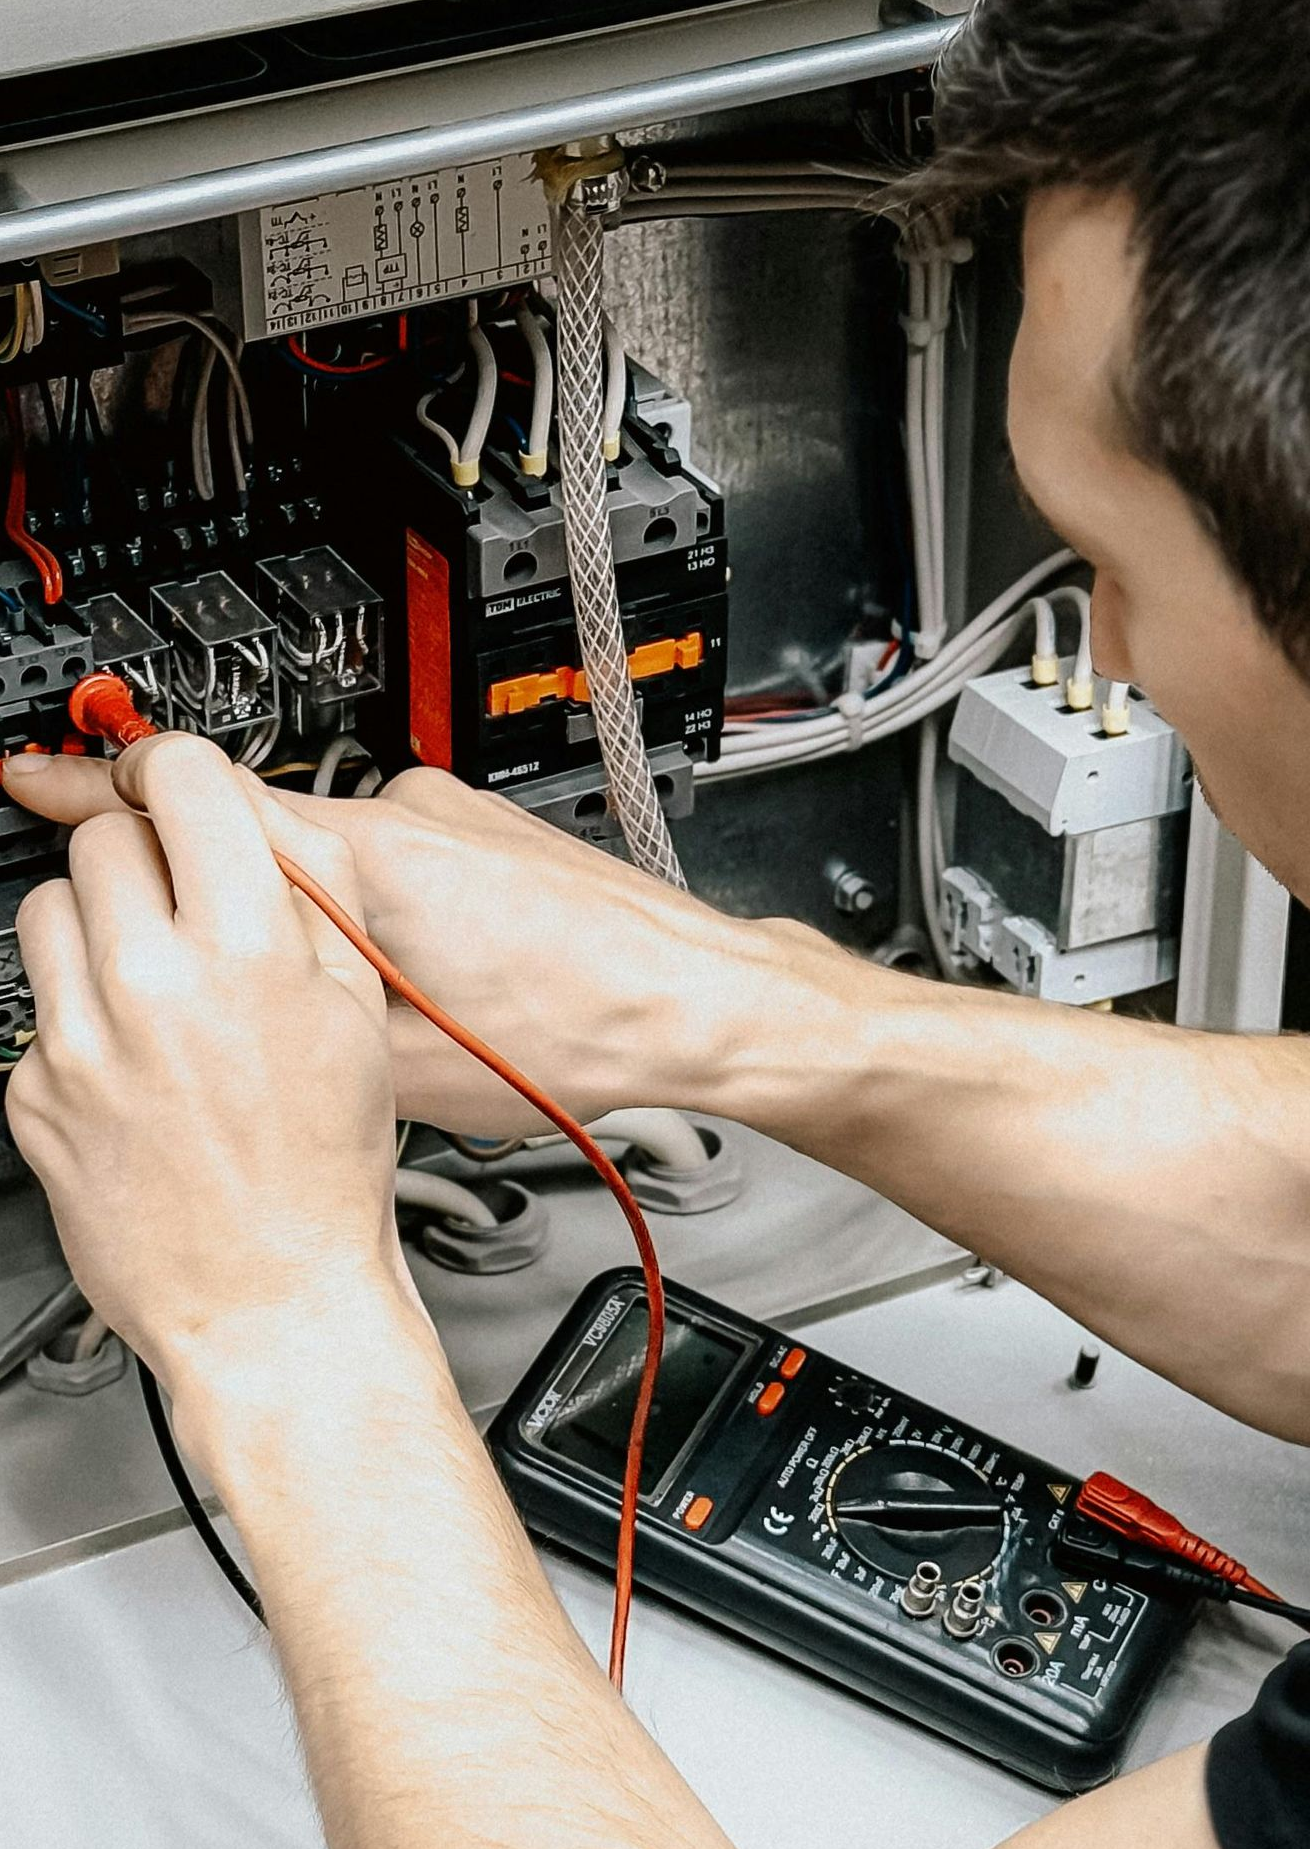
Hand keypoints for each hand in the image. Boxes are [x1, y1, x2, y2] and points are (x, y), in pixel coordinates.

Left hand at [5, 737, 414, 1439]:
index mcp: (249, 950)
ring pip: (52, 909)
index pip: (181, 781)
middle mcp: (153, 985)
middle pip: (105, 840)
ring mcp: (81, 1041)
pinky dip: (80, 1020)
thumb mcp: (358, 1014)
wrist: (272, 1303)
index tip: (173, 786)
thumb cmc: (323, 1176)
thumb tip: (254, 825)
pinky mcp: (33, 1093)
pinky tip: (136, 1068)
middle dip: (143, 862)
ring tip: (149, 986)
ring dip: (96, 927)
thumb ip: (310, 900)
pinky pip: (39, 1007)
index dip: (178, 774)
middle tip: (180, 911)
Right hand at [5, 758, 822, 1138]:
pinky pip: (387, 859)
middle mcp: (401, 813)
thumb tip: (228, 1004)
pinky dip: (373, 910)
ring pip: (326, 852)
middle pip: (251, 826)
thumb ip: (300, 1014)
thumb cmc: (584, 1041)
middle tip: (179, 936)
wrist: (703, 1010)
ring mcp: (446, 813)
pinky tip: (418, 982)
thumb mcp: (400, 1068)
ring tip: (354, 999)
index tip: (34, 781)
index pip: (195, 798)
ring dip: (308, 916)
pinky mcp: (482, 831)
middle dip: (210, 884)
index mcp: (364, 861)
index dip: (100, 793)